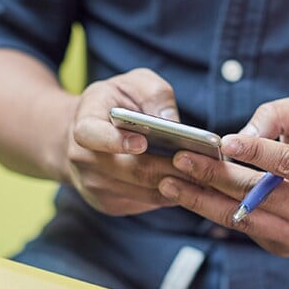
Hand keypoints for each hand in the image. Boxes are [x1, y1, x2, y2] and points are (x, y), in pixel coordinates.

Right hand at [61, 68, 188, 215]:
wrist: (85, 136)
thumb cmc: (114, 103)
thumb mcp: (132, 84)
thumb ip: (154, 94)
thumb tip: (173, 122)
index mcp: (83, 125)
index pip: (92, 136)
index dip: (115, 141)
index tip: (142, 142)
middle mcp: (83, 161)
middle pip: (130, 170)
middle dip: (167, 168)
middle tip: (201, 165)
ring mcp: (94, 187)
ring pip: (143, 191)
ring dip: (176, 185)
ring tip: (206, 175)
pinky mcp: (109, 204)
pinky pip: (145, 203)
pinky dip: (170, 195)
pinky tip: (191, 184)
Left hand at [157, 95, 288, 256]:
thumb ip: (283, 113)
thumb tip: (243, 132)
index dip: (257, 151)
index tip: (224, 140)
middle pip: (259, 194)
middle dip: (216, 175)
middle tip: (180, 159)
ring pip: (243, 216)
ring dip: (201, 199)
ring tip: (169, 181)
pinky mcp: (283, 247)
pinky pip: (241, 227)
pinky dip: (211, 211)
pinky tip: (186, 195)